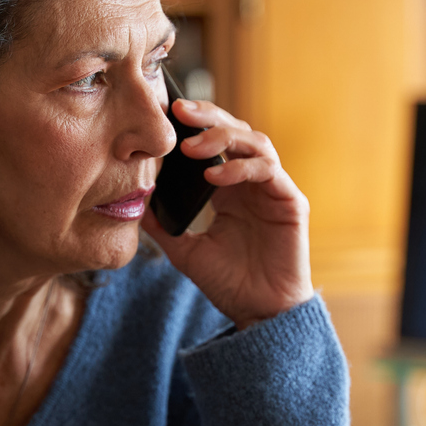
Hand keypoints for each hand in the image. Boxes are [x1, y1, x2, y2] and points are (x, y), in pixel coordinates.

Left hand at [141, 99, 313, 329]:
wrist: (258, 313)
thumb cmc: (228, 283)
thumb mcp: (185, 250)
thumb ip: (162, 225)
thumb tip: (134, 203)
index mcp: (229, 187)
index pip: (214, 141)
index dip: (194, 124)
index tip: (165, 113)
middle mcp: (252, 182)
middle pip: (235, 130)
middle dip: (207, 117)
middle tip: (179, 112)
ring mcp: (273, 189)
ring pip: (254, 142)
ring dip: (223, 137)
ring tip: (192, 147)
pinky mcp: (290, 202)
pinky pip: (268, 171)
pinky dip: (242, 167)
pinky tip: (215, 176)